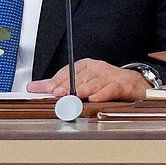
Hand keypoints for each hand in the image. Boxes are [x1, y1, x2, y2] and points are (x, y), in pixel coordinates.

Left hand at [26, 59, 151, 101]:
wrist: (132, 84)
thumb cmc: (104, 83)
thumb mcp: (80, 81)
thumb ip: (57, 84)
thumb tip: (33, 87)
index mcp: (85, 65)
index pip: (68, 71)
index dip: (57, 80)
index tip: (48, 89)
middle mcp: (95, 68)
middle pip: (78, 77)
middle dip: (67, 86)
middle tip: (57, 93)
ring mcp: (108, 75)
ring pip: (92, 83)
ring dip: (82, 90)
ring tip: (73, 97)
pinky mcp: (120, 85)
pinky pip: (109, 89)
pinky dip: (101, 94)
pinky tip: (93, 99)